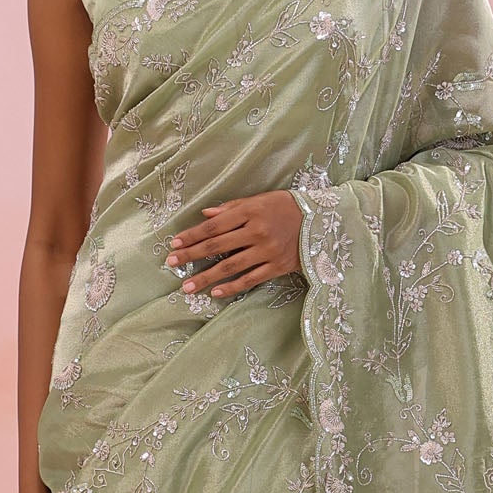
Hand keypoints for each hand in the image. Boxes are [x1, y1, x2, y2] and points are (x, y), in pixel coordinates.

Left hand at [164, 191, 303, 298]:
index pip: (214, 226)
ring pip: (231, 266)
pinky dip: (232, 287)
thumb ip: (232, 208)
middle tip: (172, 263)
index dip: (193, 235)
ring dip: (207, 277)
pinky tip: (216, 293)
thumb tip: (205, 215)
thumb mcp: (260, 200)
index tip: (175, 243)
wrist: (321, 221)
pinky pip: (251, 279)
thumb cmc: (286, 207)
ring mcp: (267, 251)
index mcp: (250, 212)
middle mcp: (257, 231)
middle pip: (218, 246)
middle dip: (192, 255)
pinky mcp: (277, 266)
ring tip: (188, 286)